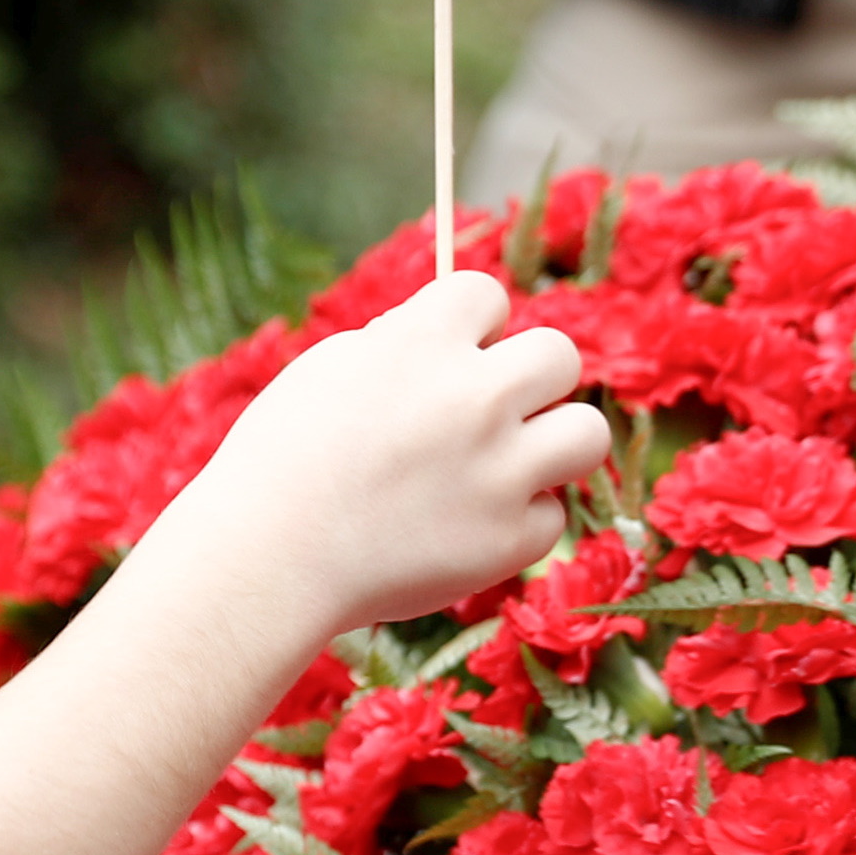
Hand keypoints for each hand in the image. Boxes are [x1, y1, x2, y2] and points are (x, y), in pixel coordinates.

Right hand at [173, 272, 612, 638]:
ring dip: (554, 441)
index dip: (471, 326)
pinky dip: (518, 520)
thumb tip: (456, 339)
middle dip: (526, 378)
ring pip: (588, 431)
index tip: (446, 358)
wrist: (267, 560)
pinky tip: (469, 525)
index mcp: (423, 342)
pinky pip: (551, 515)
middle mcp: (474, 398)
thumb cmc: (279, 462)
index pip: (489, 294)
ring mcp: (500, 471)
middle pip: (560, 354)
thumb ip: (402, 346)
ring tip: (510, 462)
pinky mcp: (509, 539)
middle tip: (486, 413)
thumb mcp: (328, 370)